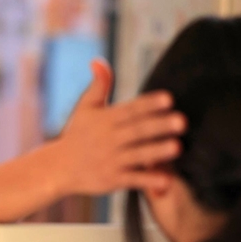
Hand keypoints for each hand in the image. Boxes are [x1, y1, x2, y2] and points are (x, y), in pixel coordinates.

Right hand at [52, 58, 185, 195]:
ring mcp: (110, 160)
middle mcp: (108, 139)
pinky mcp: (111, 180)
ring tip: (177, 147)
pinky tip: (166, 181)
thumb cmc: (76, 135)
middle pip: (137, 130)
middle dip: (159, 126)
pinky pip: (133, 180)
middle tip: (182, 121)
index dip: (149, 104)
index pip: (130, 109)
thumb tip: (98, 60)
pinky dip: (148, 181)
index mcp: (105, 120)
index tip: (168, 99)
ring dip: (157, 151)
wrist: (58, 168)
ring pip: (137, 155)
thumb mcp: (85, 108)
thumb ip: (98, 85)